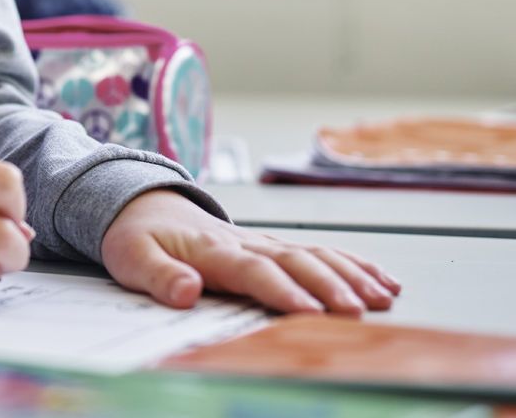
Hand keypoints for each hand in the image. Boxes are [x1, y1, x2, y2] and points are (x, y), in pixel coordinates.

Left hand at [101, 189, 401, 312]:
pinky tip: (382, 280)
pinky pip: (319, 251)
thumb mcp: (132, 257)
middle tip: (358, 311)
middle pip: (295, 261)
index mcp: (213, 249)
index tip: (308, 311)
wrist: (142, 203)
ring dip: (350, 274)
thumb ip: (159, 276)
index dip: (281, 290)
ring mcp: (263, 241)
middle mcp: (245, 241)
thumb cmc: (136, 235)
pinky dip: (353, 263)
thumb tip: (185, 293)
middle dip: (330, 285)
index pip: (253, 270)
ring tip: (384, 296)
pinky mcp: (273, 246)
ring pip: (316, 254)